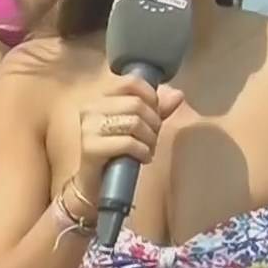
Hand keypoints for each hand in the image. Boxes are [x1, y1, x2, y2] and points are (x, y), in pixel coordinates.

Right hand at [72, 76, 186, 217]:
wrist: (95, 184)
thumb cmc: (117, 152)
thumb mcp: (139, 127)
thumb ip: (157, 109)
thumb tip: (178, 94)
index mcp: (100, 98)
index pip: (130, 83)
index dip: (150, 97)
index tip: (154, 114)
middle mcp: (90, 108)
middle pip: (137, 104)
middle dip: (153, 123)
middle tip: (152, 138)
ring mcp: (88, 128)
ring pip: (134, 123)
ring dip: (149, 139)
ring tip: (148, 149)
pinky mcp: (91, 147)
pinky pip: (128, 143)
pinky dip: (143, 152)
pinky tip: (143, 158)